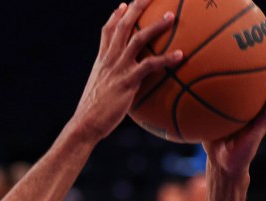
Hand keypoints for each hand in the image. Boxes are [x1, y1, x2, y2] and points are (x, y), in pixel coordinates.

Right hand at [71, 0, 182, 141]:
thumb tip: (119, 90)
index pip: (107, 32)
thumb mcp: (99, 93)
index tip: (123, 5)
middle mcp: (109, 60)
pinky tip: (180, 55)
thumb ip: (109, 85)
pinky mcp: (127, 81)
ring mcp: (118, 69)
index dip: (115, 17)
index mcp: (101, 61)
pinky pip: (149, 65)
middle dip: (136, 8)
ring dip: (156, 26)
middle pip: (123, 26)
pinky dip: (166, 59)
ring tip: (172, 16)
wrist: (85, 124)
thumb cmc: (93, 115)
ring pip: (137, 39)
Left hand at [203, 43, 265, 176]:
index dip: (256, 63)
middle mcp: (257, 106)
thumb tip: (180, 84)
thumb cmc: (213, 141)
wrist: (223, 164)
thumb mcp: (204, 116)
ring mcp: (262, 115)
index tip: (257, 45)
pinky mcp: (262, 125)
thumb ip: (198, 102)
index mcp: (246, 103)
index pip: (253, 79)